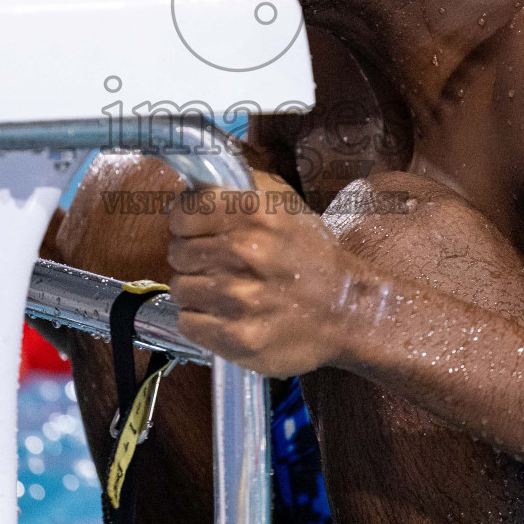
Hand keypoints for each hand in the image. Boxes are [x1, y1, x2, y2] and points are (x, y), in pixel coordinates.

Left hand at [166, 171, 357, 376]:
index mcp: (254, 213)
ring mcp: (240, 299)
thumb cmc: (309, 255)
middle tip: (221, 264)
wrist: (346, 311)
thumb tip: (193, 186)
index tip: (198, 229)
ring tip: (228, 291)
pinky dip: (201, 320)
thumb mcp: (283, 204)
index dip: (186, 220)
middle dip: (193, 257)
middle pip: (177, 252)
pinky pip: (187, 322)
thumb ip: (238, 187)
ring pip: (180, 288)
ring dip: (198, 290)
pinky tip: (226, 316)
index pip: (183, 211)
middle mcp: (245, 252)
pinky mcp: (237, 337)